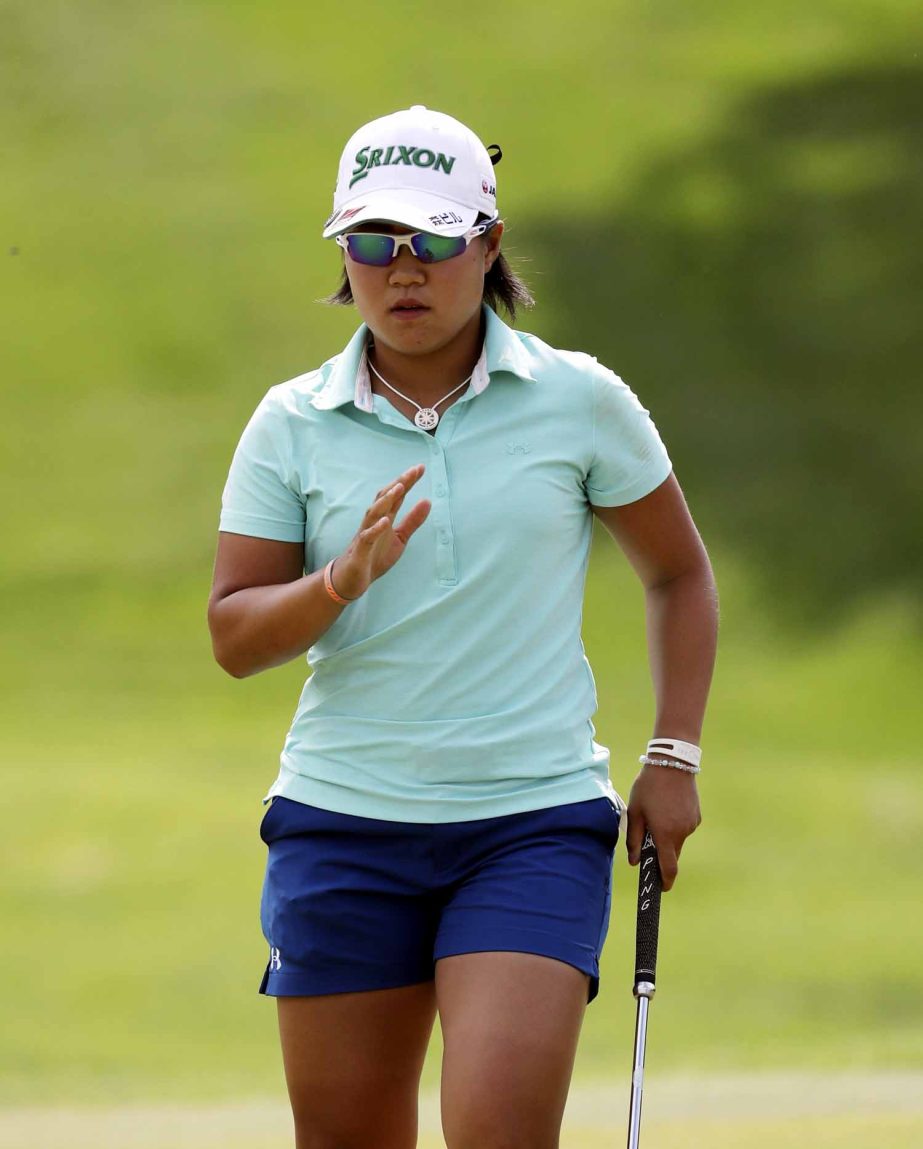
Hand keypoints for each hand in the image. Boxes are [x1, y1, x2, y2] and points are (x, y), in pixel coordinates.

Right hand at [329, 464, 430, 599]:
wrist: (352, 579)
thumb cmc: (375, 556)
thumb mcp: (400, 538)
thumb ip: (413, 521)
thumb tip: (428, 501)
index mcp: (384, 518)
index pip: (396, 496)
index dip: (407, 482)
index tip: (420, 468)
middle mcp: (374, 522)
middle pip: (385, 498)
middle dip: (398, 483)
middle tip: (413, 471)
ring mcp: (366, 534)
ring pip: (373, 513)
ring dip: (386, 500)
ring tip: (399, 488)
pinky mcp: (360, 550)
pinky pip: (367, 537)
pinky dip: (375, 528)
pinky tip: (385, 521)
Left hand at [626, 763, 700, 891]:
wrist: (672, 763)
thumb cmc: (648, 787)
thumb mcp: (635, 812)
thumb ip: (633, 839)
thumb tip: (633, 861)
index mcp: (665, 834)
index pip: (669, 867)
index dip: (665, 881)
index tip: (661, 889)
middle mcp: (682, 833)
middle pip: (673, 854)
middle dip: (662, 855)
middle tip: (648, 845)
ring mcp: (692, 824)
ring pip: (678, 840)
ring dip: (668, 837)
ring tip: (655, 816)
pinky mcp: (697, 816)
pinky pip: (684, 828)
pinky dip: (675, 825)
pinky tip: (666, 808)